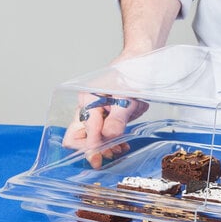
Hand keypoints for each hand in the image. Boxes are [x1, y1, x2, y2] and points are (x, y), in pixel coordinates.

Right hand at [62, 52, 148, 167]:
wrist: (141, 60)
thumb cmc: (133, 74)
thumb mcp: (129, 97)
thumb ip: (118, 117)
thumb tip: (109, 136)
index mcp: (87, 99)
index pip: (81, 131)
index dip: (90, 148)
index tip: (98, 160)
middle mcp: (87, 105)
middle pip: (78, 136)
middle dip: (93, 148)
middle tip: (111, 154)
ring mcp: (95, 109)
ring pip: (91, 135)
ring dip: (103, 145)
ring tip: (120, 149)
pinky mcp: (105, 112)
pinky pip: (101, 130)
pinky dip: (110, 138)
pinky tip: (122, 143)